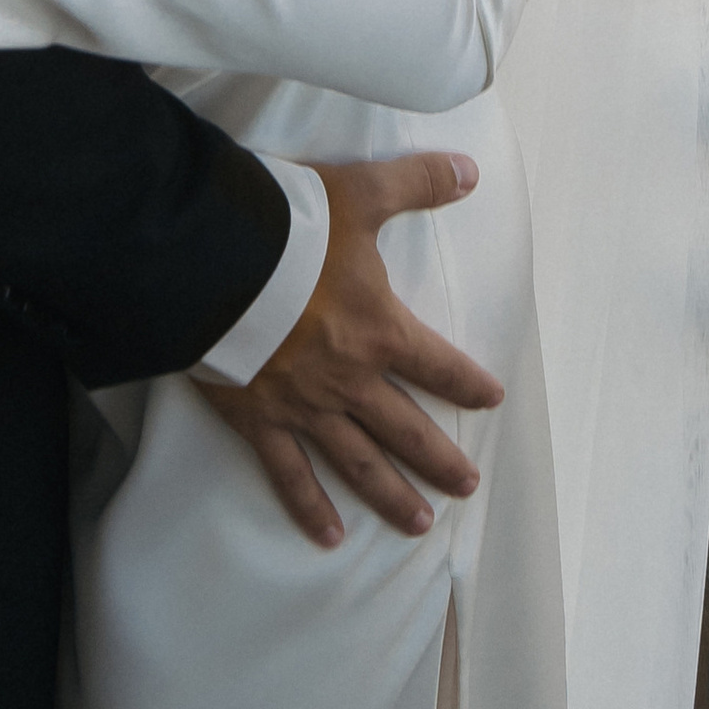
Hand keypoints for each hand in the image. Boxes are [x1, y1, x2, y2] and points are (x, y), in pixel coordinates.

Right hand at [198, 153, 503, 549]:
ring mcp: (305, 406)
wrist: (216, 261)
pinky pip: (289, 474)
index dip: (466, 381)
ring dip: (393, 497)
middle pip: (406, 428)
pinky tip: (329, 537)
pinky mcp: (260, 420)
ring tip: (420, 525)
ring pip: (359, 463)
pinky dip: (310, 508)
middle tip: (467, 486)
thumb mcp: (362, 193)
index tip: (492, 399)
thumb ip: (418, 182)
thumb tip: (471, 171)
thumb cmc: (290, 226)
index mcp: (378, 329)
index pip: (436, 363)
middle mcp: (349, 379)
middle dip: (440, 459)